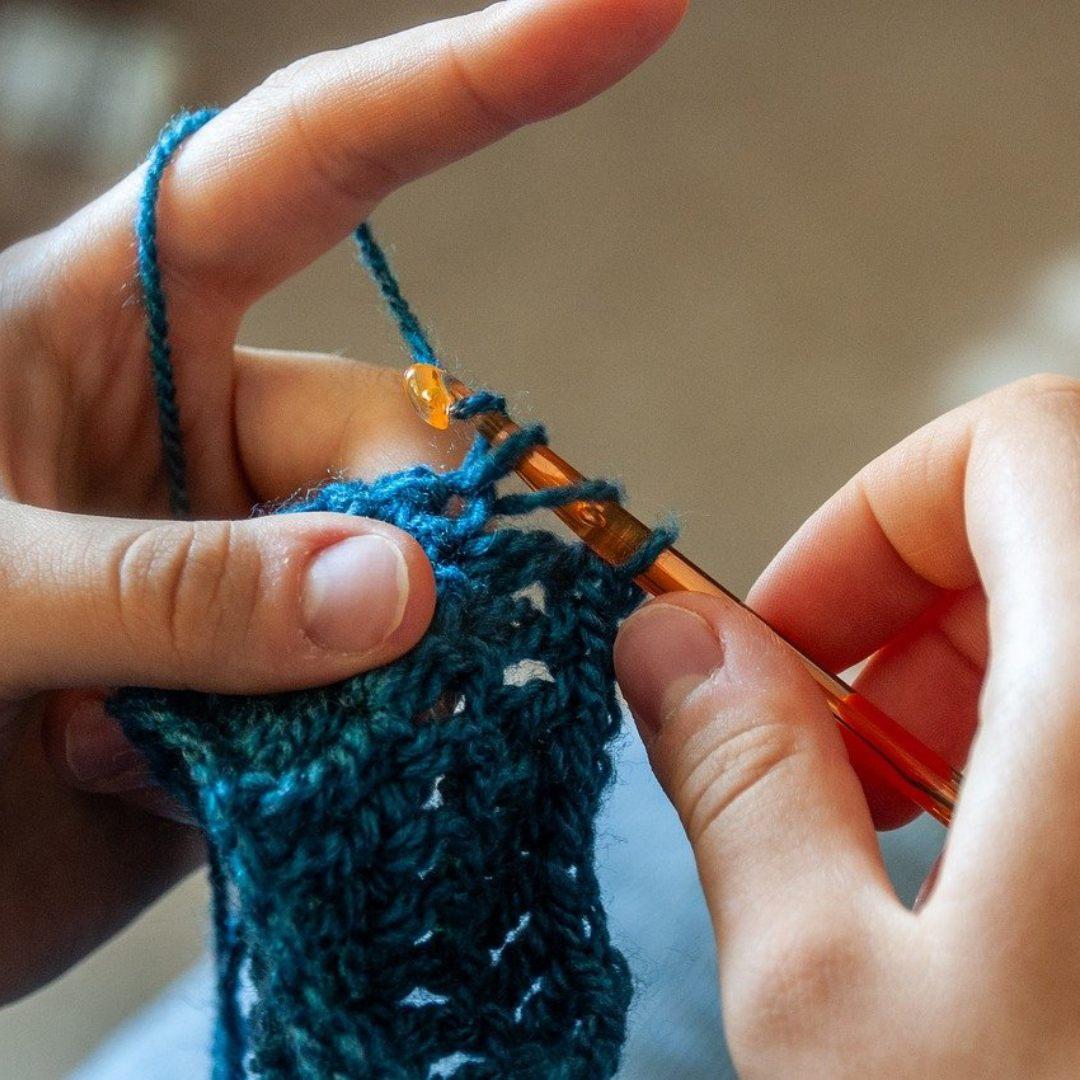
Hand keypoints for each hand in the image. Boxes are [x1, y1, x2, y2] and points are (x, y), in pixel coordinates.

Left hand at [0, 0, 685, 1003]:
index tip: (630, 6)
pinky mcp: (284, 690)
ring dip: (383, 670)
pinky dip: (360, 748)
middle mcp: (204, 433)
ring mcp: (256, 565)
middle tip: (383, 640)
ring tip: (284, 751)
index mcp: (114, 322)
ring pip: (410, 580)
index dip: (474, 83)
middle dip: (417, 531)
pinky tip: (268, 793)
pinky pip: (381, 699)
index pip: (313, 162)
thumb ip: (167, 587)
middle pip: (398, 431)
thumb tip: (399, 593)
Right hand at [615, 374, 1079, 1075]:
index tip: (790, 639)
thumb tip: (664, 642)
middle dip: (917, 612)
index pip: (1019, 440)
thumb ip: (739, 778)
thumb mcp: (832, 1001)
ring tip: (923, 842)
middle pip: (1065, 522)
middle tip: (844, 757)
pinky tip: (1017, 891)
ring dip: (989, 692)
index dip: (879, 511)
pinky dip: (1057, 756)